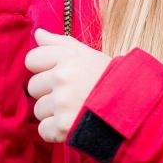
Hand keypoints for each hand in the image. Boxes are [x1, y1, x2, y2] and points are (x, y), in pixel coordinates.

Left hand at [25, 29, 111, 143]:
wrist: (130, 103)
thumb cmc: (106, 76)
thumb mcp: (86, 53)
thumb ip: (59, 42)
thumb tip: (37, 33)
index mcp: (68, 56)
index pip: (32, 59)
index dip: (42, 67)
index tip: (57, 73)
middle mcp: (62, 77)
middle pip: (33, 86)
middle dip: (48, 91)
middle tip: (71, 92)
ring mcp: (62, 102)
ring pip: (38, 109)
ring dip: (53, 111)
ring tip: (75, 107)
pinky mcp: (62, 126)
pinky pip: (43, 129)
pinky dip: (55, 130)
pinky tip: (73, 121)